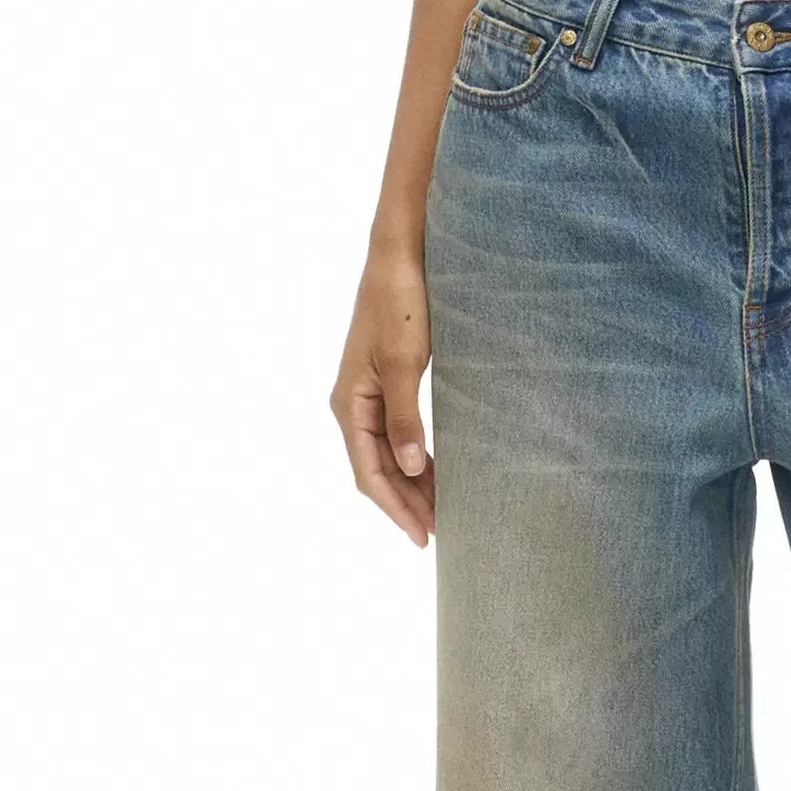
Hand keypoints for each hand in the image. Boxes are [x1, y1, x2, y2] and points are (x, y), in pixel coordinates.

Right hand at [332, 240, 434, 545]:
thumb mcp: (405, 363)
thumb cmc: (400, 303)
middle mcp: (353, 403)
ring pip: (387, 453)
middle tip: (439, 532)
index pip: (368, 472)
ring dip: (411, 482)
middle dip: (405, 502)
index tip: (422, 535)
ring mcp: (369, 393)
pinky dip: (414, 456)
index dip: (395, 507)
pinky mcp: (387, 381)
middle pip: (376, 468)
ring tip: (441, 509)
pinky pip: (396, 432)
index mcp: (349, 403)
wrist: (399, 255)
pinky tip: (435, 470)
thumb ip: (405, 418)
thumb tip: (410, 467)